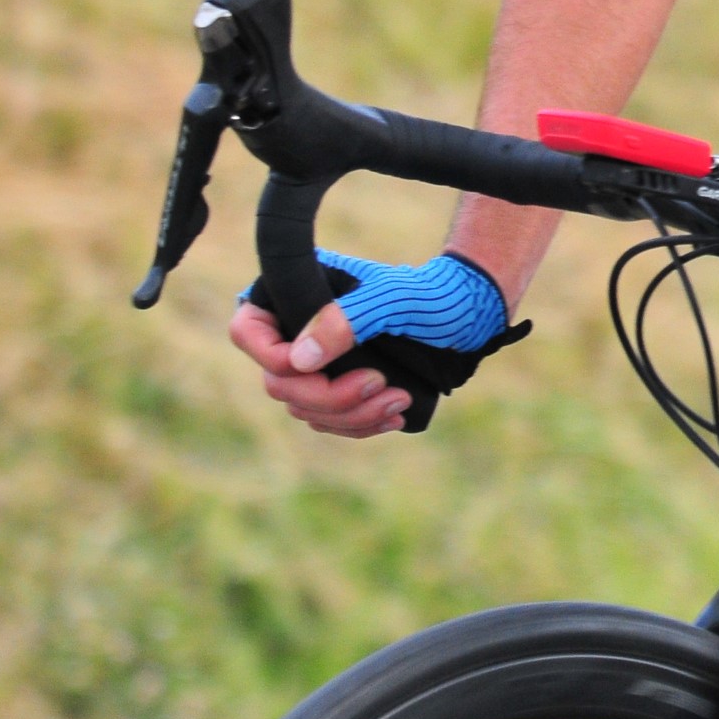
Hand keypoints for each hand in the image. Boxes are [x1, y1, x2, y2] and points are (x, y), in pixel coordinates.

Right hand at [228, 250, 516, 437]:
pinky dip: (360, 424)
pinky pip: (331, 421)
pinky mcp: (341, 388)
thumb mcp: (392, 301)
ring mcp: (319, 363)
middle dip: (329, 395)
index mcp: (296, 294)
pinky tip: (393, 416)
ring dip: (351, 415)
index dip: (272, 357)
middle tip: (379, 384)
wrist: (469, 314)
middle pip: (279, 381)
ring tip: (398, 401)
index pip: (249, 330)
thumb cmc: (431, 295)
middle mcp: (298, 330)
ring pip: (306, 408)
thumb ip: (346, 320)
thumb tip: (299, 360)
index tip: (317, 368)